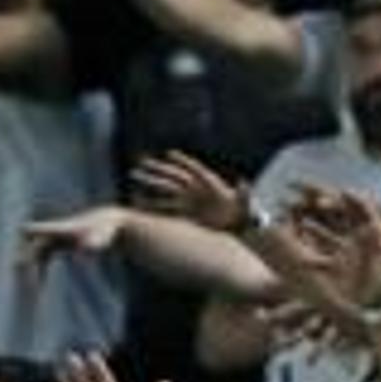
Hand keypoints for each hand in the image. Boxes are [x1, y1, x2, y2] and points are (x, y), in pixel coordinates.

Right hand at [130, 150, 250, 233]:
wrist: (237, 227)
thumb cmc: (243, 214)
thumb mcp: (245, 205)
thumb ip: (244, 195)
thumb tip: (243, 183)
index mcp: (210, 184)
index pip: (194, 170)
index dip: (183, 161)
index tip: (170, 154)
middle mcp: (196, 190)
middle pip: (175, 177)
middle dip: (159, 170)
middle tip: (142, 163)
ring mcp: (188, 200)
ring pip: (166, 189)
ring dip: (151, 182)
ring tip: (134, 176)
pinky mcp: (184, 213)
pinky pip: (165, 207)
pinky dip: (152, 204)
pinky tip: (138, 200)